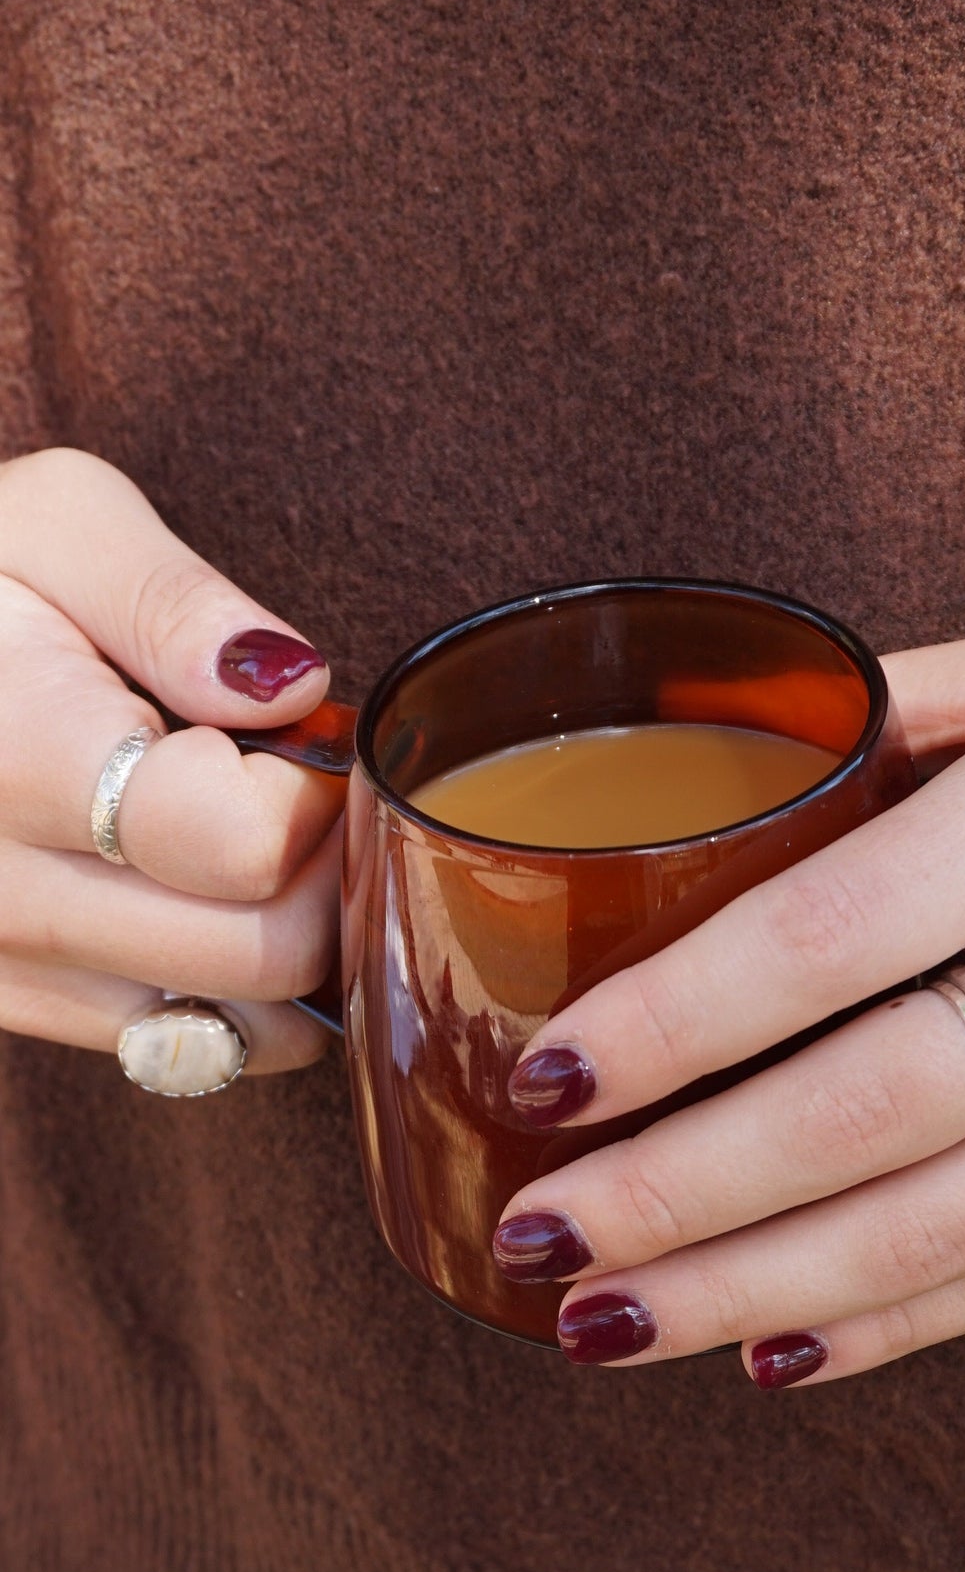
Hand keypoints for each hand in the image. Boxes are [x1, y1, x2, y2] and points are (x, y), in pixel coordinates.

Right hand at [0, 449, 341, 1073]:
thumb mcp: (53, 522)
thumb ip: (174, 600)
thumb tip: (287, 687)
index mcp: (10, 760)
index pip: (239, 845)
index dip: (305, 788)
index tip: (291, 734)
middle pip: (263, 956)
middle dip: (325, 867)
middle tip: (302, 786)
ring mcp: (4, 973)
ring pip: (242, 1025)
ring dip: (297, 937)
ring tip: (256, 832)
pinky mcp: (20, 1013)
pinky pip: (195, 1048)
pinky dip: (246, 986)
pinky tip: (216, 894)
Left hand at [492, 606, 964, 1381]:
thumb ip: (909, 703)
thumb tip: (728, 750)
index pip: (826, 935)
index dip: (672, 1020)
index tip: (547, 1073)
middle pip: (861, 1116)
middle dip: (676, 1195)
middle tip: (539, 1235)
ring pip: (935, 1233)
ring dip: (748, 1289)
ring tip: (604, 1325)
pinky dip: (893, 1326)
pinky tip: (775, 1347)